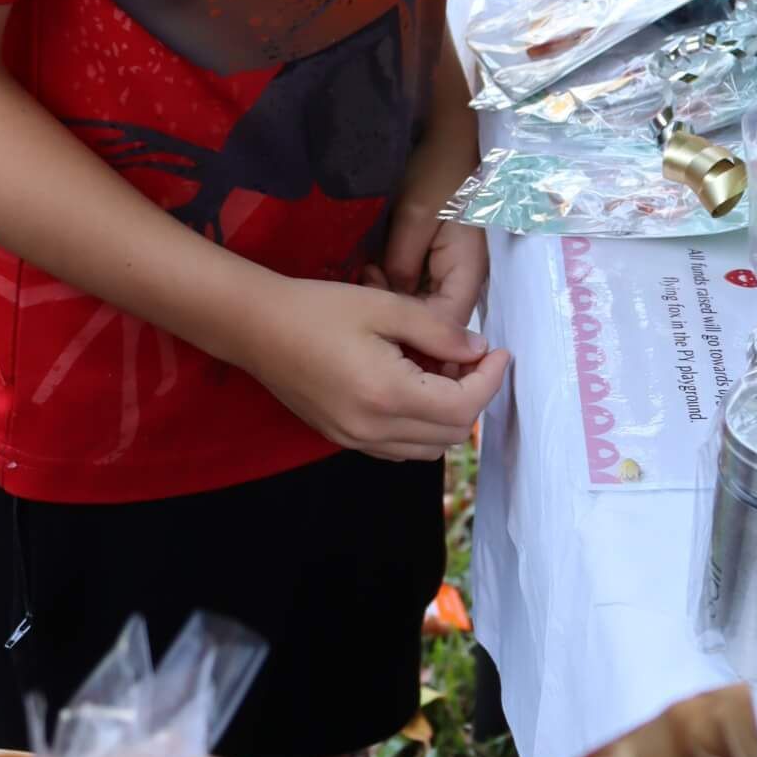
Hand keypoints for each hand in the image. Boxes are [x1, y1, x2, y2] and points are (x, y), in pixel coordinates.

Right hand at [230, 273, 509, 461]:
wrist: (257, 328)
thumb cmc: (319, 308)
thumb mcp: (385, 306)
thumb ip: (438, 331)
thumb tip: (477, 349)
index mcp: (388, 394)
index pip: (463, 407)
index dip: (490, 380)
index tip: (499, 351)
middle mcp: (374, 429)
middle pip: (452, 434)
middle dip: (473, 396)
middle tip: (469, 356)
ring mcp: (356, 441)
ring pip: (429, 448)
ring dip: (449, 415)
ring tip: (442, 372)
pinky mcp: (343, 439)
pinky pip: (399, 449)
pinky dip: (421, 427)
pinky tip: (414, 389)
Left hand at [381, 131, 487, 319]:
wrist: (449, 144)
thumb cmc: (437, 176)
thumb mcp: (414, 217)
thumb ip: (403, 263)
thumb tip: (392, 299)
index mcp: (468, 270)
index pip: (447, 322)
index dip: (416, 331)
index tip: (379, 314)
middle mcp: (465, 278)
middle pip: (436, 318)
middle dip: (400, 311)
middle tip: (367, 281)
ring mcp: (453, 270)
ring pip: (426, 304)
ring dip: (396, 296)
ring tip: (368, 272)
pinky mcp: (440, 262)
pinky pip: (421, 286)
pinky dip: (398, 283)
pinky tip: (376, 268)